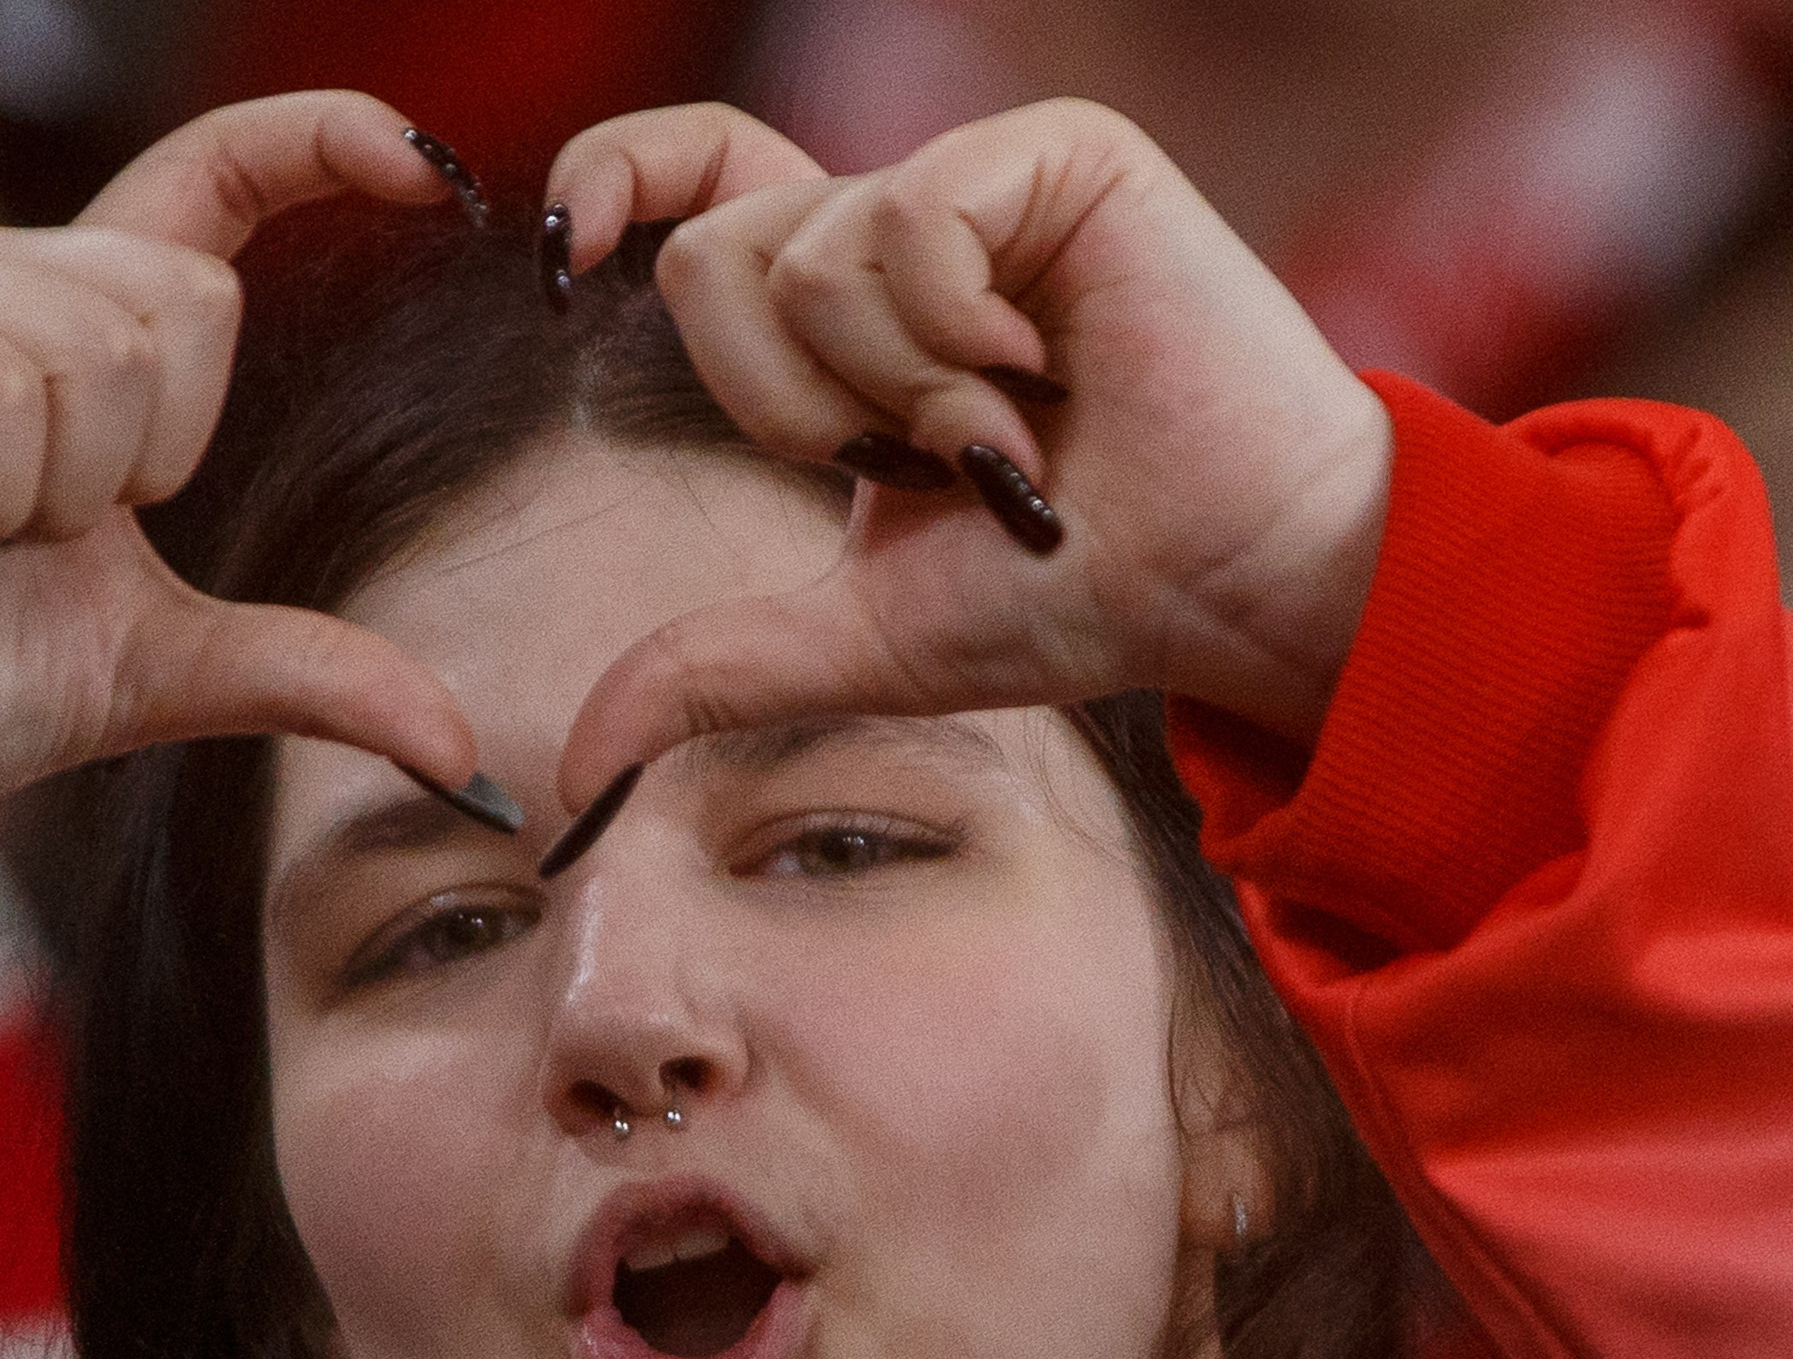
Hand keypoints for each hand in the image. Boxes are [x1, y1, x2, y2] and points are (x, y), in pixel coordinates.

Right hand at [0, 93, 483, 956]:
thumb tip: (462, 751)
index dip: (319, 146)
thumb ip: (308, 674)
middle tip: (38, 536)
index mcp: (82, 326)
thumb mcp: (166, 669)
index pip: (212, 182)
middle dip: (148, 462)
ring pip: (99, 347)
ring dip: (57, 498)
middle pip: (185, 296)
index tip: (430, 174)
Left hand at [547, 98, 1394, 811]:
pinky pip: (906, 220)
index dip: (611, 176)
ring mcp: (980, 182)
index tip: (567, 256)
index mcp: (856, 309)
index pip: (703, 190)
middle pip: (716, 256)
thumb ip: (715, 667)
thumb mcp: (860, 638)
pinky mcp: (1057, 156)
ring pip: (806, 258)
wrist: (1225, 591)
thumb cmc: (1073, 599)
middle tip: (930, 463)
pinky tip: (1049, 371)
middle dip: (802, 411)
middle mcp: (908, 225)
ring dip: (906, 399)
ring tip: (1017, 434)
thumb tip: (576, 766)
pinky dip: (955, 340)